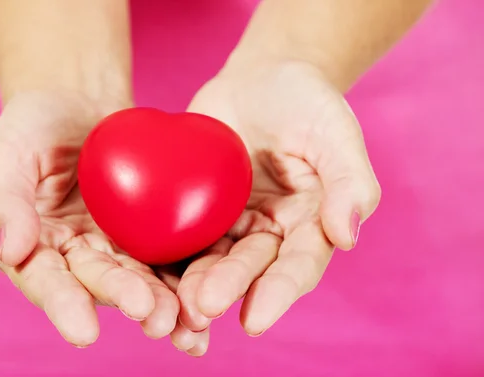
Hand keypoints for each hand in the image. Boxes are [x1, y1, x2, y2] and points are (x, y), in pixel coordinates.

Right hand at [0, 91, 179, 345]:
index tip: (84, 331)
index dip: (64, 305)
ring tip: (185, 320)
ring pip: (139, 276)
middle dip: (125, 300)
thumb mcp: (6, 153)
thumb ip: (4, 200)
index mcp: (33, 248)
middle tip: (152, 316)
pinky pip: (167, 251)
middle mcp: (75, 255)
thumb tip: (13, 252)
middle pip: (100, 283)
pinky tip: (208, 292)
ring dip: (162, 301)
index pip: (45, 280)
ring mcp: (113, 244)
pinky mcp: (146, 230)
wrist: (76, 102)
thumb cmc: (32, 126)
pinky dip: (186, 273)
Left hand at [175, 61, 380, 339]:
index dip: (277, 293)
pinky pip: (180, 233)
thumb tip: (347, 237)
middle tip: (200, 307)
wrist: (262, 77)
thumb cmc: (307, 102)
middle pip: (248, 268)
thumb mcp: (337, 132)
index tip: (254, 321)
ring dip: (193, 285)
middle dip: (226, 289)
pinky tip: (145, 274)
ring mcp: (230, 222)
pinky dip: (166, 256)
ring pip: (211, 259)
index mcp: (309, 225)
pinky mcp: (196, 207)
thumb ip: (350, 182)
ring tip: (173, 305)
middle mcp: (270, 232)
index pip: (297, 265)